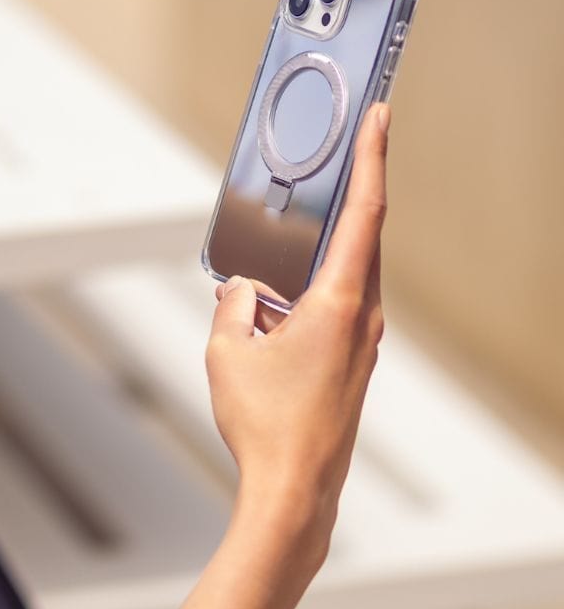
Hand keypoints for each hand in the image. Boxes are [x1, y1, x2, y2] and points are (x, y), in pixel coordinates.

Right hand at [206, 103, 389, 550]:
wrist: (296, 489)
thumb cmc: (266, 424)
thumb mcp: (228, 351)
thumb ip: (234, 305)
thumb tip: (243, 290)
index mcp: (338, 303)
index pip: (364, 213)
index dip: (372, 158)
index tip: (380, 118)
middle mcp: (362, 317)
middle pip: (359, 237)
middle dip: (347, 194)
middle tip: (340, 154)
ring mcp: (362, 342)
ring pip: (343, 276)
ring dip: (316, 253)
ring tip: (280, 246)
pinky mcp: (352, 361)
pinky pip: (335, 307)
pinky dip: (309, 290)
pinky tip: (274, 301)